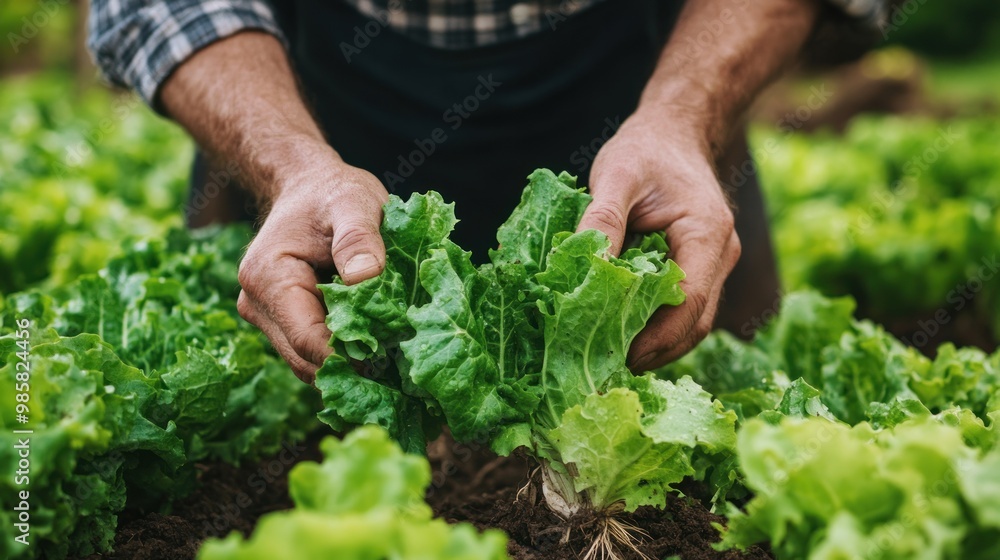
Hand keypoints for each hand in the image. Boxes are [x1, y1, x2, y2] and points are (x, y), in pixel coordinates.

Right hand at [237, 153, 388, 382]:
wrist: (309, 187)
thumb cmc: (331, 193)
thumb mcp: (354, 203)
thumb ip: (359, 237)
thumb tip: (365, 278)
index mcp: (268, 277)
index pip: (306, 339)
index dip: (347, 356)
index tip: (388, 359)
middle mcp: (256, 303)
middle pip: (304, 358)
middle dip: (349, 364)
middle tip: (396, 364)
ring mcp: (265, 315)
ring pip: (307, 361)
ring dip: (345, 362)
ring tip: (387, 353)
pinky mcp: (280, 321)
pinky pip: (310, 350)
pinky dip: (340, 352)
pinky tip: (371, 341)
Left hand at [577, 113, 740, 371]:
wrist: (674, 132)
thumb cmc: (645, 150)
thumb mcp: (616, 175)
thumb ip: (602, 220)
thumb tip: (585, 268)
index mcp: (707, 232)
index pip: (689, 301)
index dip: (655, 336)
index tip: (617, 355)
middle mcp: (721, 253)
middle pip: (695, 322)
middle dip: (655, 351)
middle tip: (607, 370)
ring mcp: (716, 263)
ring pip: (693, 322)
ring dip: (657, 346)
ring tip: (612, 362)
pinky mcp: (701, 268)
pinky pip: (684, 309)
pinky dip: (658, 328)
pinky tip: (625, 337)